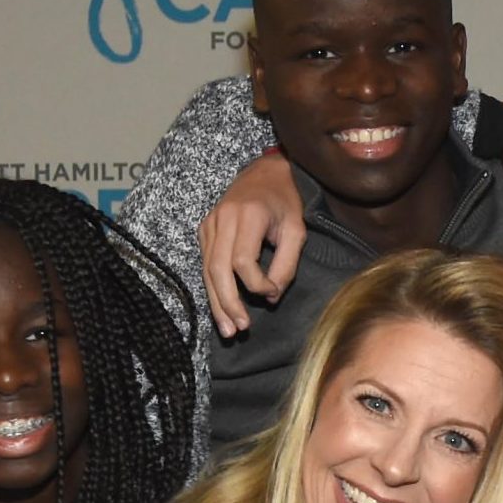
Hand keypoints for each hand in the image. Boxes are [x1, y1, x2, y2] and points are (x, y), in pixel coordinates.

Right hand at [197, 153, 304, 333]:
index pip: (242, 260)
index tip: (273, 293)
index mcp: (248, 215)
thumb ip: (287, 265)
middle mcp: (223, 218)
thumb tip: (271, 296)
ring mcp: (210, 224)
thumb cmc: (286, 202)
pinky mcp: (205, 230)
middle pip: (218, 269)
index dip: (256, 283)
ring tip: (228, 329)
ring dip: (217, 303)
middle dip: (229, 302)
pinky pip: (205, 264)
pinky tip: (221, 310)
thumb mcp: (297, 231)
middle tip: (240, 328)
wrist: (266, 173)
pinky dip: (213, 289)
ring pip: (207, 270)